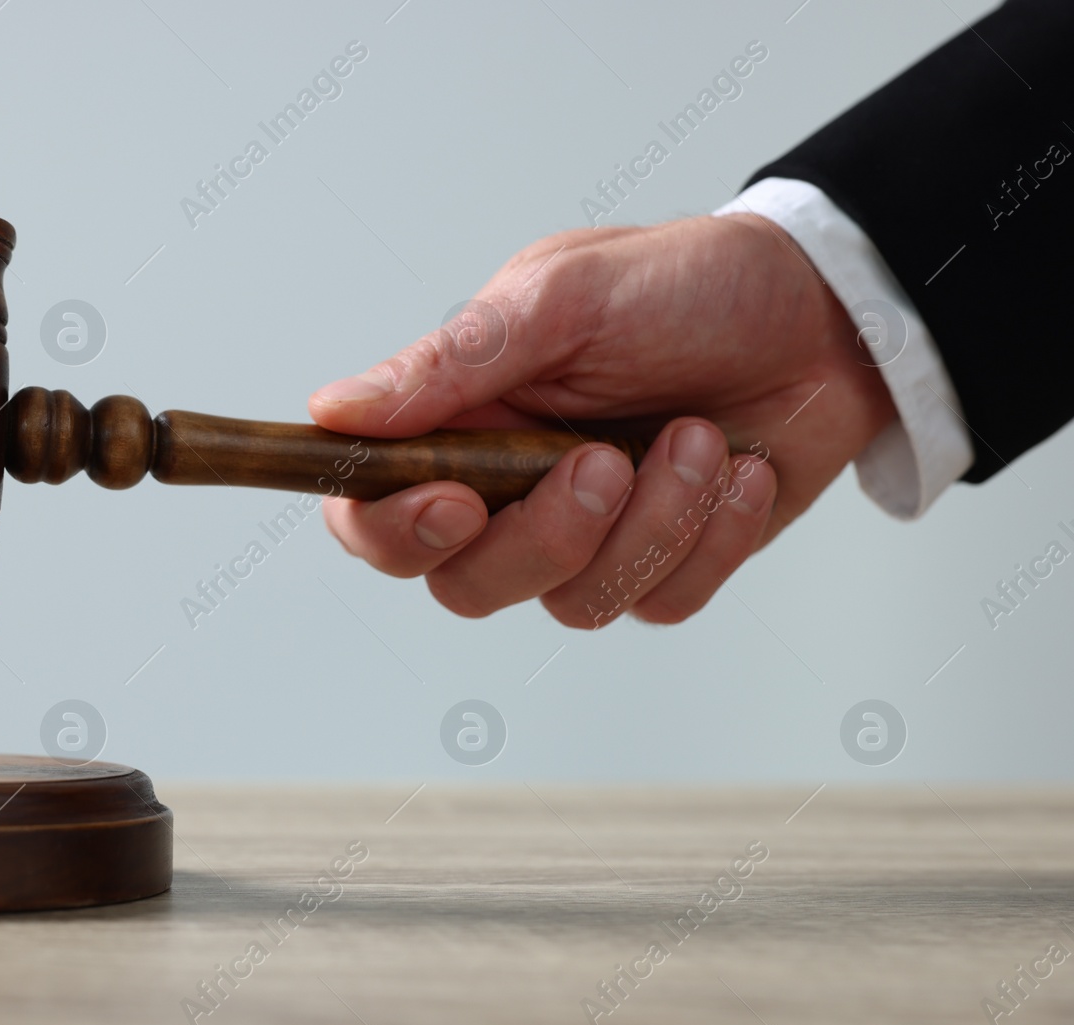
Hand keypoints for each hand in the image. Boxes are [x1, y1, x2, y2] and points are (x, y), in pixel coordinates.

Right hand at [308, 214, 896, 626]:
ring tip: (697, 438)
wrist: (828, 311)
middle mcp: (510, 489)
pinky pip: (661, 601)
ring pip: (572, 603)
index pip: (372, 511)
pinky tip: (741, 469)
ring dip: (649, 524)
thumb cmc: (689, 284)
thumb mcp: (562, 298)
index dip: (393, 530)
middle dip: (542, 538)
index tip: (456, 501)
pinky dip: (710, 537)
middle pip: (466, 585)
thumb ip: (449, 364)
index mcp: (463, 421)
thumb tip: (333, 411)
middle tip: (602, 463)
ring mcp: (589, 535)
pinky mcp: (664, 561)